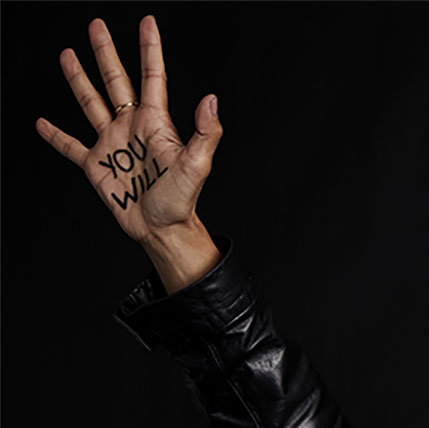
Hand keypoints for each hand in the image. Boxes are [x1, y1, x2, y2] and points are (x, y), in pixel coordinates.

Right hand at [35, 15, 222, 286]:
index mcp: (156, 123)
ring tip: (68, 54)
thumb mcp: (198, 166)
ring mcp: (112, 144)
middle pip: (116, 80)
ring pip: (91, 103)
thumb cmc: (183, 202)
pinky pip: (71, 146)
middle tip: (97, 25)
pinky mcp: (96, 166)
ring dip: (78, 79)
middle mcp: (132, 127)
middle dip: (106, 52)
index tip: (147, 22)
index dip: (150, 48)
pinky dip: (56, 135)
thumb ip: (207, 133)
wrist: (163, 230)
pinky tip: (42, 122)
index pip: (152, 76)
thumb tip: (212, 99)